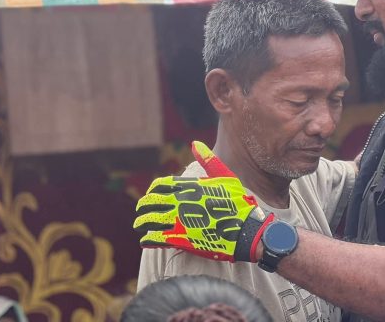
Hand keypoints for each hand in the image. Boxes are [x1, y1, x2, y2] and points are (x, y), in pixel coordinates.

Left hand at [134, 141, 273, 261]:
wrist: (246, 231)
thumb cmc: (237, 203)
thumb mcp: (226, 176)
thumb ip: (208, 160)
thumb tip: (195, 143)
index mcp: (189, 186)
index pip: (161, 185)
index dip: (153, 190)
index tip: (151, 195)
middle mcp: (181, 201)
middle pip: (152, 201)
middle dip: (144, 205)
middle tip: (141, 210)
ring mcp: (179, 220)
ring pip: (151, 220)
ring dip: (142, 222)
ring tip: (139, 225)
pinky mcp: (181, 240)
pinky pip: (157, 239)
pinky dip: (148, 239)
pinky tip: (144, 241)